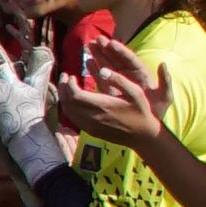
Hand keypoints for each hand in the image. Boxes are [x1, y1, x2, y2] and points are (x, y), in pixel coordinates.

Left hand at [52, 48, 170, 144]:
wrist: (142, 136)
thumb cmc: (141, 112)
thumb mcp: (135, 92)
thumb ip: (119, 79)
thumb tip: (102, 70)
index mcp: (103, 106)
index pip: (75, 95)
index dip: (69, 84)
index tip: (71, 75)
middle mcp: (93, 118)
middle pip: (68, 103)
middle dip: (63, 89)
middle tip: (64, 77)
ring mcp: (91, 126)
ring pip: (68, 112)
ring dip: (64, 98)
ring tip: (66, 86)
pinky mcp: (91, 132)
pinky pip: (74, 119)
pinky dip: (69, 108)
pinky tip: (73, 100)